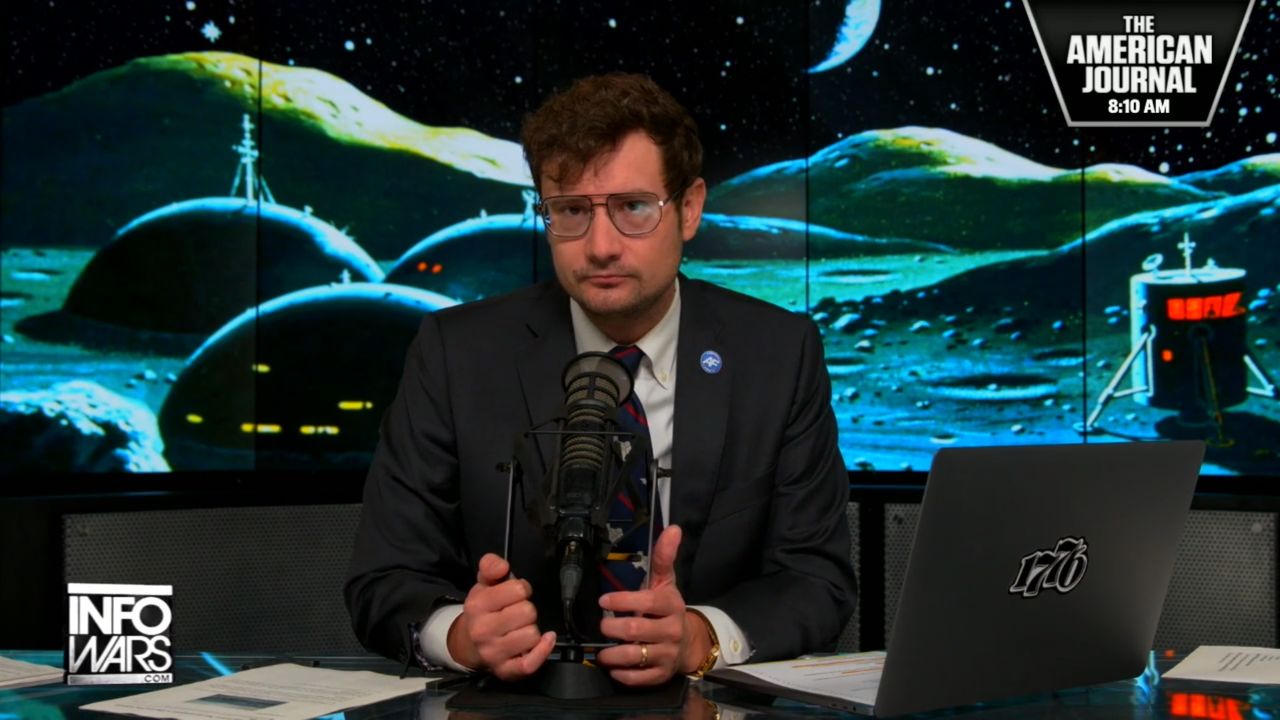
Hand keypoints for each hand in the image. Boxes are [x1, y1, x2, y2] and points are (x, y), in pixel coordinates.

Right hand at [447, 553, 555, 680]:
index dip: (521, 589)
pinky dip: (542, 651)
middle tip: (517, 614)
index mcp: (477, 605)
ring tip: (520, 629)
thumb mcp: (483, 583)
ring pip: (533, 634)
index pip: (518, 589)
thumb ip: (491, 566)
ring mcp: (493, 653)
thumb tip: (502, 566)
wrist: (469, 643)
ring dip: (532, 629)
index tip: (515, 595)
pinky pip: (530, 663)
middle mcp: (483, 630)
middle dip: (527, 610)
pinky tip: (545, 640)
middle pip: (528, 612)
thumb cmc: (484, 610)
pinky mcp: (505, 670)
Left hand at [596, 525, 712, 685]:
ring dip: (612, 654)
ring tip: (602, 650)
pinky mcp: (661, 675)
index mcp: (671, 605)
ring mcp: (667, 654)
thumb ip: (664, 556)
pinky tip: (614, 666)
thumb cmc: (667, 609)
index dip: (623, 601)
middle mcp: (671, 630)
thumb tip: (673, 528)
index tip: (604, 600)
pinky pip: (638, 678)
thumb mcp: (666, 582)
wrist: (688, 643)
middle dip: (612, 628)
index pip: (647, 602)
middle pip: (636, 630)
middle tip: (603, 625)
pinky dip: (621, 673)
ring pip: (635, 656)